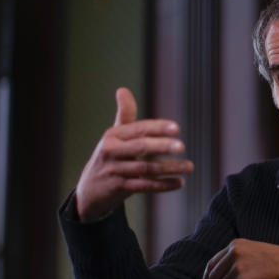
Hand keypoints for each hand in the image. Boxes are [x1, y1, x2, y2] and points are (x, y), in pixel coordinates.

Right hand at [75, 87, 193, 221]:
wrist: (89, 190)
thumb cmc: (108, 157)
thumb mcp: (114, 136)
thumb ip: (124, 115)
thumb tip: (122, 89)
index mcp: (113, 135)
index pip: (138, 129)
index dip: (157, 128)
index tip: (176, 128)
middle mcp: (111, 151)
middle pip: (140, 147)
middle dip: (162, 146)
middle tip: (182, 146)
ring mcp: (115, 171)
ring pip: (146, 168)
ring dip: (169, 168)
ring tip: (189, 166)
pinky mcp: (119, 188)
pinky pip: (145, 186)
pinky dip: (163, 185)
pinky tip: (179, 182)